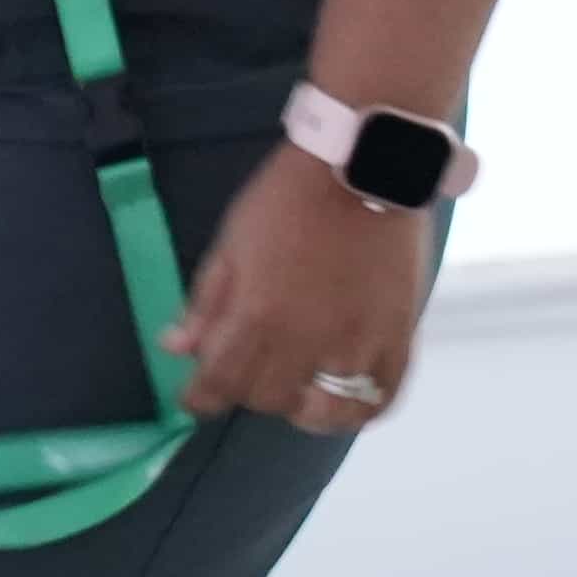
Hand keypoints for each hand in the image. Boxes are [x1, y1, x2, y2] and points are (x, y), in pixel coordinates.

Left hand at [165, 147, 438, 436]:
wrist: (366, 165)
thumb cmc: (288, 198)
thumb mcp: (231, 242)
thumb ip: (205, 301)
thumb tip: (176, 347)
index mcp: (259, 315)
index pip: (219, 383)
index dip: (200, 397)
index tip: (196, 396)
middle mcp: (308, 341)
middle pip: (268, 399)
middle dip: (249, 391)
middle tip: (250, 372)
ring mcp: (359, 344)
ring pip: (325, 412)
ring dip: (303, 409)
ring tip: (299, 394)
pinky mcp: (400, 337)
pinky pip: (383, 398)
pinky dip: (360, 409)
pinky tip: (344, 399)